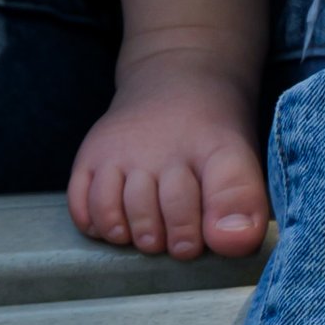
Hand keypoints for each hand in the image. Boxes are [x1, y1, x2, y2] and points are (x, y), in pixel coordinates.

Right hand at [67, 42, 272, 258]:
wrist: (176, 82)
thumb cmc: (209, 137)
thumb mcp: (241, 162)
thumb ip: (243, 202)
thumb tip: (228, 242)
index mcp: (211, 149)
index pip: (210, 197)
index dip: (211, 229)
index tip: (207, 239)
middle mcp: (158, 147)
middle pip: (153, 216)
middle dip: (170, 240)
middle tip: (180, 240)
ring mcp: (119, 150)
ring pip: (111, 211)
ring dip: (130, 234)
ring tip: (148, 233)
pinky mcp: (91, 154)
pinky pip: (80, 201)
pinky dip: (95, 223)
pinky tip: (117, 223)